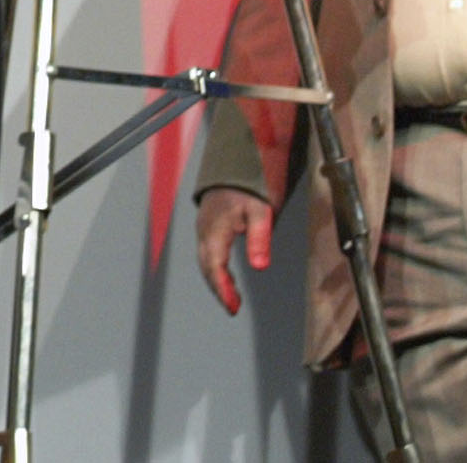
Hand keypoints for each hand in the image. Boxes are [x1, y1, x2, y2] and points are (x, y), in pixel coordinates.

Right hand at [195, 187, 273, 315]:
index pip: (215, 267)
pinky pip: (207, 253)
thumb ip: (260, 239)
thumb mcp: (261, 210)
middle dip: (218, 289)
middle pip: (206, 267)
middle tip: (233, 308)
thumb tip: (260, 268)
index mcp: (214, 229)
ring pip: (205, 261)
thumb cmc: (251, 184)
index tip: (233, 308)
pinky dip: (216, 269)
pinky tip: (227, 276)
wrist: (238, 159)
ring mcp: (204, 227)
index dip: (223, 289)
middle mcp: (204, 230)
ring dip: (216, 280)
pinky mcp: (208, 225)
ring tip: (232, 298)